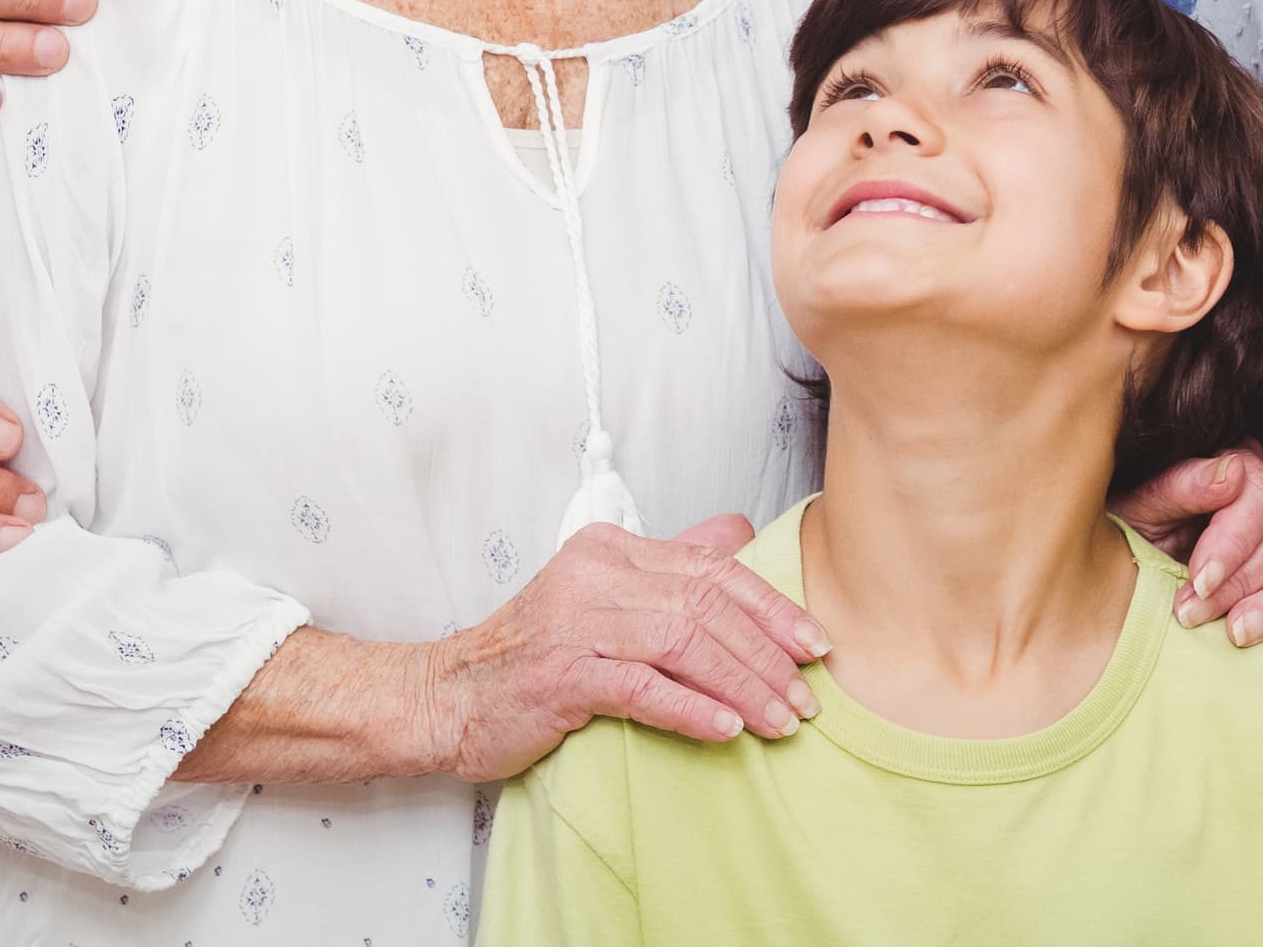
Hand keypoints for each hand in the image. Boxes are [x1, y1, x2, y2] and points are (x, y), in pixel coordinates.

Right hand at [420, 516, 831, 783]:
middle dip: (766, 654)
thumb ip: (668, 566)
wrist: (447, 697)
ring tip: (780, 720)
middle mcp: (595, 576)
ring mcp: (575, 623)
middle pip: (705, 606)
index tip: (815, 645)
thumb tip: (738, 532)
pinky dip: (690, 709)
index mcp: (611, 550)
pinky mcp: (560, 675)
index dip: (771, 608)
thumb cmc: (533, 655)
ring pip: (683, 644)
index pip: (711, 569)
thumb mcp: (601, 595)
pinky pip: (641, 688)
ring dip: (742, 686)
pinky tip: (725, 730)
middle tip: (806, 696)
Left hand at [1112, 448, 1262, 654]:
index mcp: (1236, 476)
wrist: (1120, 586)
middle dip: (1243, 582)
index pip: (1260, 495)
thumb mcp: (1141, 509)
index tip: (1199, 579)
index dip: (1233, 540)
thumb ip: (1183, 485)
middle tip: (1198, 614)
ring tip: (1239, 633)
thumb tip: (1231, 472)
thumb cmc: (1131, 538)